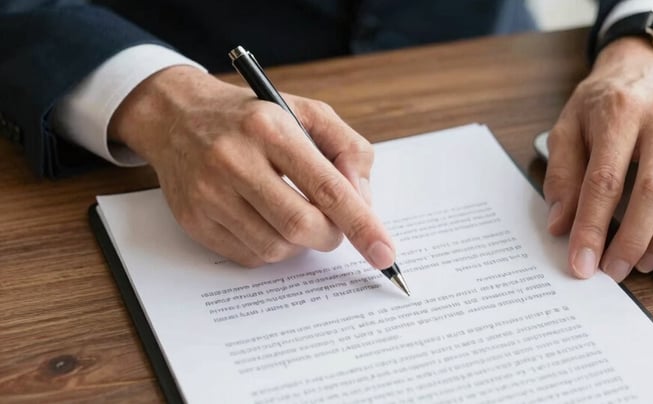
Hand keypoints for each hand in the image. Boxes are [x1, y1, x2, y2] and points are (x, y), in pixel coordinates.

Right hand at [109, 66, 395, 268]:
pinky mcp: (194, 220)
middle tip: (332, 225)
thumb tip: (363, 201)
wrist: (176, 117)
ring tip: (293, 213)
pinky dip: (270, 247)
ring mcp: (209, 193)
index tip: (385, 253)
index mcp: (270, 128)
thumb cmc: (253, 117)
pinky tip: (264, 219)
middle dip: (330, 235)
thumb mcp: (307, 112)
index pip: (327, 188)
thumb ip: (347, 150)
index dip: (362, 225)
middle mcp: (234, 160)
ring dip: (299, 243)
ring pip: (276, 248)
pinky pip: (249, 256)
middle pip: (302, 225)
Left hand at [543, 38, 652, 281]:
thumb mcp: (567, 127)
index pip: (604, 181)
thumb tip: (561, 225)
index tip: (583, 263)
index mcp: (619, 112)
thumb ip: (562, 175)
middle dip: (633, 240)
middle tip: (615, 269)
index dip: (592, 228)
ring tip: (645, 261)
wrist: (649, 65)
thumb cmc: (605, 101)